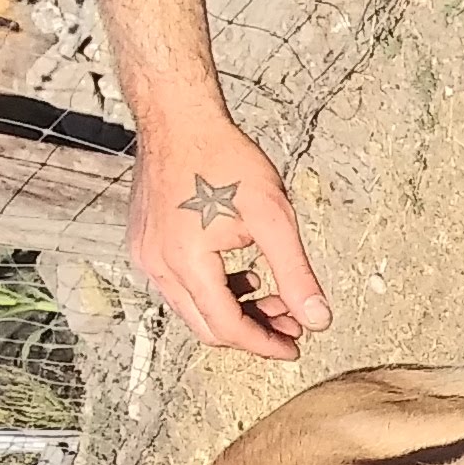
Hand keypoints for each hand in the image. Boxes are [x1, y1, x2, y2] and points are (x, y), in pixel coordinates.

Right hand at [129, 109, 329, 357]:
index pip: (228, 328)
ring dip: (235, 312)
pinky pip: (180, 286)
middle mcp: (158, 265)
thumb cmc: (223, 157)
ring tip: (274, 299)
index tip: (295, 347)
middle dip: (253, 332)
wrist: (178, 117)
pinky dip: (214, 290)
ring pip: (194, 309)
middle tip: (290, 326)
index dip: (265, 345)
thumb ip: (296, 274)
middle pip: (208, 327)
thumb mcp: (272, 217)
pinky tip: (245, 276)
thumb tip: (318, 319)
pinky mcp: (145, 243)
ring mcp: (146, 254)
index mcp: (186, 262)